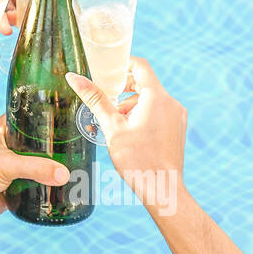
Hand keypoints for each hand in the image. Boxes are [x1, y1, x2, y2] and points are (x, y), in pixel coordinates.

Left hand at [0, 116, 69, 223]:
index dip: (45, 116)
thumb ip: (36, 167)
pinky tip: (65, 187)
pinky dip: (47, 188)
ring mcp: (12, 168)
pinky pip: (35, 186)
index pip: (27, 117)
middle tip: (78, 145)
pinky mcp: (14, 188)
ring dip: (52, 169)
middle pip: (37, 144)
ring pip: (38, 166)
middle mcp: (9, 148)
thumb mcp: (6, 164)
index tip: (67, 116)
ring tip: (78, 166)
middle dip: (54, 147)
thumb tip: (63, 174)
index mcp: (3, 131)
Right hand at [66, 57, 187, 207]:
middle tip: (106, 100)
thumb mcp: (111, 126)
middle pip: (145, 83)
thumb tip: (74, 77)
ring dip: (132, 104)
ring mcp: (177, 116)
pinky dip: (144, 114)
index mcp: (156, 97)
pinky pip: (160, 112)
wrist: (162, 188)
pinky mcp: (178, 129)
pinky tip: (130, 133)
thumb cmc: (137, 159)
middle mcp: (171, 103)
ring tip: (115, 123)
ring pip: (152, 99)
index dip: (123, 64)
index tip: (107, 71)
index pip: (141, 66)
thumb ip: (95, 98)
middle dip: (124, 89)